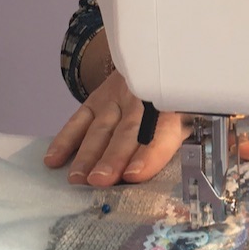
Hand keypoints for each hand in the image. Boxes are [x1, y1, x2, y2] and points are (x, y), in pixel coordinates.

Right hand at [43, 70, 189, 185]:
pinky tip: (54, 159)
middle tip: (100, 180)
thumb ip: (187, 144)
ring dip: (88, 154)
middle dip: (113, 157)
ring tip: (77, 178)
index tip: (134, 175)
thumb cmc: (177, 108)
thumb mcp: (194, 121)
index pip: (163, 131)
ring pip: (102, 127)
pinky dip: (66, 138)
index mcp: (174, 108)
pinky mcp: (98, 98)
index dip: (149, 153)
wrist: (157, 69)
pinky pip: (79, 118)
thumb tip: (187, 169)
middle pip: (128, 131)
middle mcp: (144, 99)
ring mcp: (118, 97)